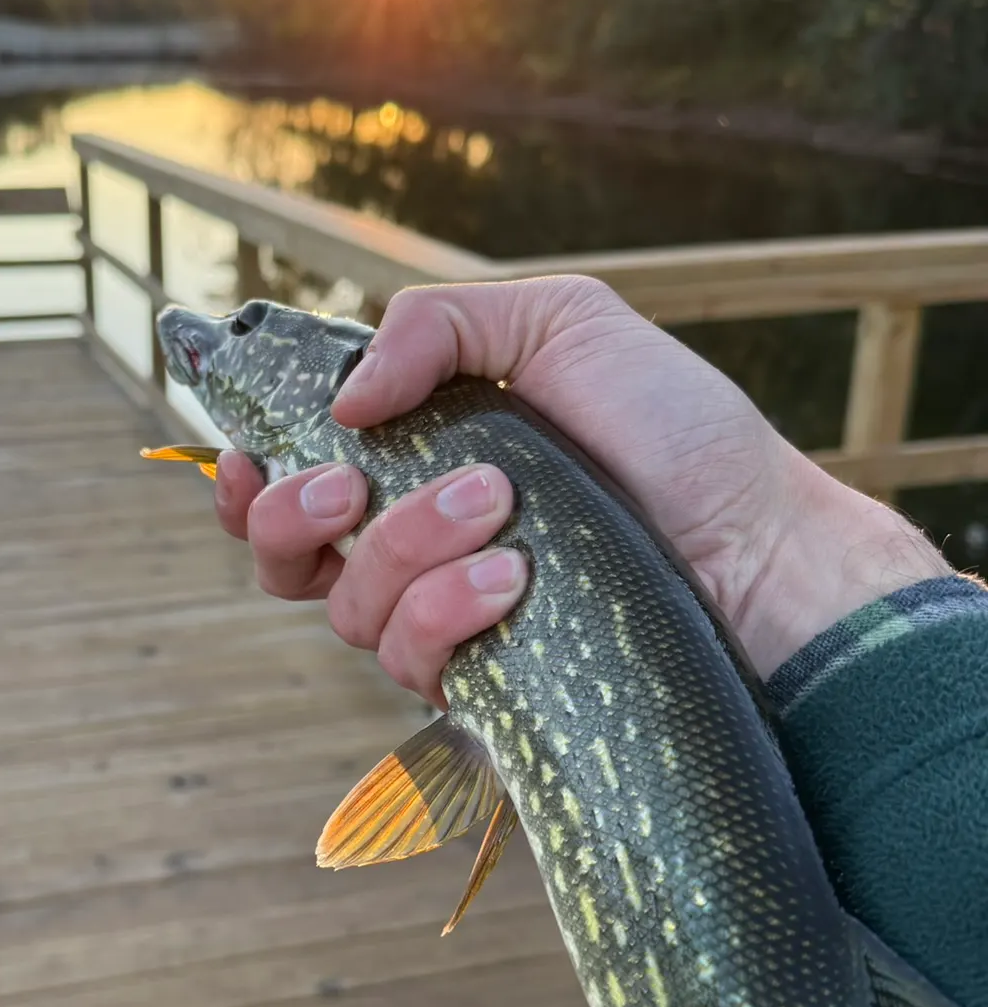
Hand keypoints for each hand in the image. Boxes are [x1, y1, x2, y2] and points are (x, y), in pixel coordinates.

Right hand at [216, 276, 947, 698]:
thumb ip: (436, 325)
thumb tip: (343, 402)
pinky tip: (511, 579)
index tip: (246, 453)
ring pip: (346, 608)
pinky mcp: (482, 683)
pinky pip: (411, 662)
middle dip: (291, 516)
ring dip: (405, 548)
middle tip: (353, 484)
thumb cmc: (672, 428)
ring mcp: (444, 618)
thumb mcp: (560, 324)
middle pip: (281, 558)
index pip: (291, 479)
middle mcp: (413, 542)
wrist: (762, 543)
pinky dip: (446, 612)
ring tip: (497, 507)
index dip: (245, 476)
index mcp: (416, 456)